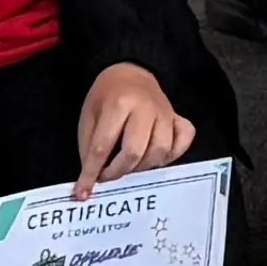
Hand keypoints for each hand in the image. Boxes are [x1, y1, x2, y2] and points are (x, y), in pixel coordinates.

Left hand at [72, 62, 191, 195]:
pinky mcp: (178, 117)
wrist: (129, 73)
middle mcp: (146, 109)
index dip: (90, 173)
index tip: (82, 192)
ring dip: (143, 166)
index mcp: (118, 105)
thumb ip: (89, 147)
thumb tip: (91, 180)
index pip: (102, 147)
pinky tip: (157, 158)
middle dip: (117, 172)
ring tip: (130, 166)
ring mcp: (166, 113)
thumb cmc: (105, 97)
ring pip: (161, 150)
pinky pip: (184, 140)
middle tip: (107, 176)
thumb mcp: (88, 117)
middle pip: (134, 151)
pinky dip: (173, 154)